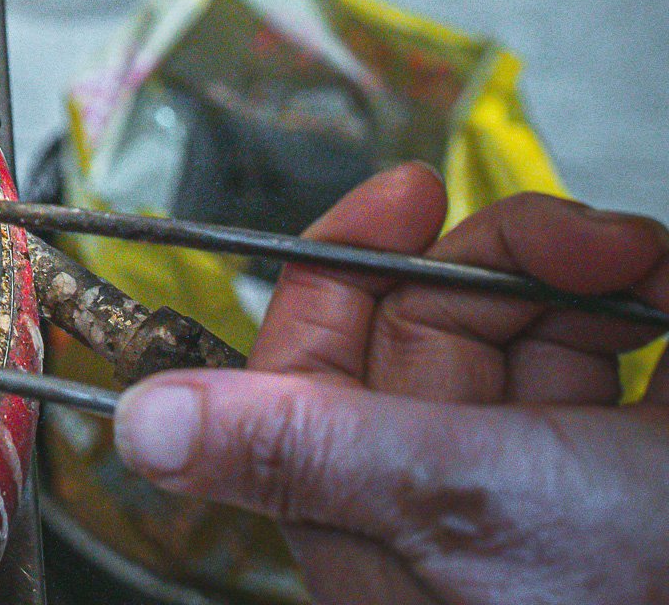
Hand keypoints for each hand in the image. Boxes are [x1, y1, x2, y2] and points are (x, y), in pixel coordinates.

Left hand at [114, 164, 668, 604]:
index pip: (319, 340)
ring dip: (591, 272)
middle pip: (434, 306)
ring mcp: (537, 465)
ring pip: (531, 314)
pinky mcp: (628, 455)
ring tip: (644, 275)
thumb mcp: (443, 494)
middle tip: (581, 244)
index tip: (408, 195)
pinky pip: (617, 341)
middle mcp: (436, 474)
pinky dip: (650, 301)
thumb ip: (297, 445)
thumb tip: (142, 427)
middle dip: (507, 255)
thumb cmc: (614, 601)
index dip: (353, 255)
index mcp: (361, 496)